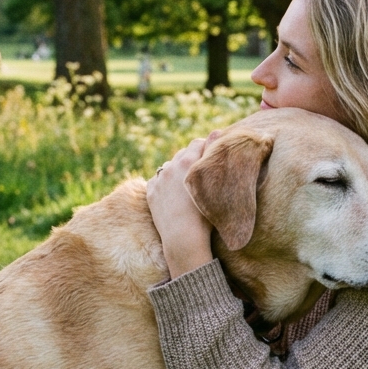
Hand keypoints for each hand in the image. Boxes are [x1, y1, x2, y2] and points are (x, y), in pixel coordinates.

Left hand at [147, 134, 218, 278]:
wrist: (183, 238)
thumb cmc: (207, 212)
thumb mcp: (214, 183)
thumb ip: (213, 154)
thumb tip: (216, 131)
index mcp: (187, 160)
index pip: (199, 142)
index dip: (207, 149)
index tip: (213, 159)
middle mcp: (170, 166)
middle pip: (183, 153)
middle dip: (192, 159)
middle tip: (201, 173)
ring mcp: (158, 179)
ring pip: (170, 166)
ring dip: (177, 171)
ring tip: (187, 186)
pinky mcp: (151, 192)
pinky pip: (158, 180)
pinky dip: (165, 183)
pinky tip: (174, 195)